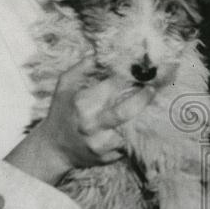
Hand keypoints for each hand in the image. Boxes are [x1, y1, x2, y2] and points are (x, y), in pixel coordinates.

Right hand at [7, 58, 153, 183]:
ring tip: (155, 105)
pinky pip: (132, 142)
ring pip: (133, 128)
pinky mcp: (111, 157)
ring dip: (145, 116)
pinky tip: (146, 122)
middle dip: (144, 97)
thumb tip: (102, 51)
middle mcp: (93, 125)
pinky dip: (141, 131)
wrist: (54, 150)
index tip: (144, 68)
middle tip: (153, 88)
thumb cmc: (61, 112)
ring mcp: (103, 143)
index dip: (131, 76)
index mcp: (83, 104)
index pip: (113, 85)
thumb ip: (82, 67)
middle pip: (127, 110)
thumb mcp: (64, 86)